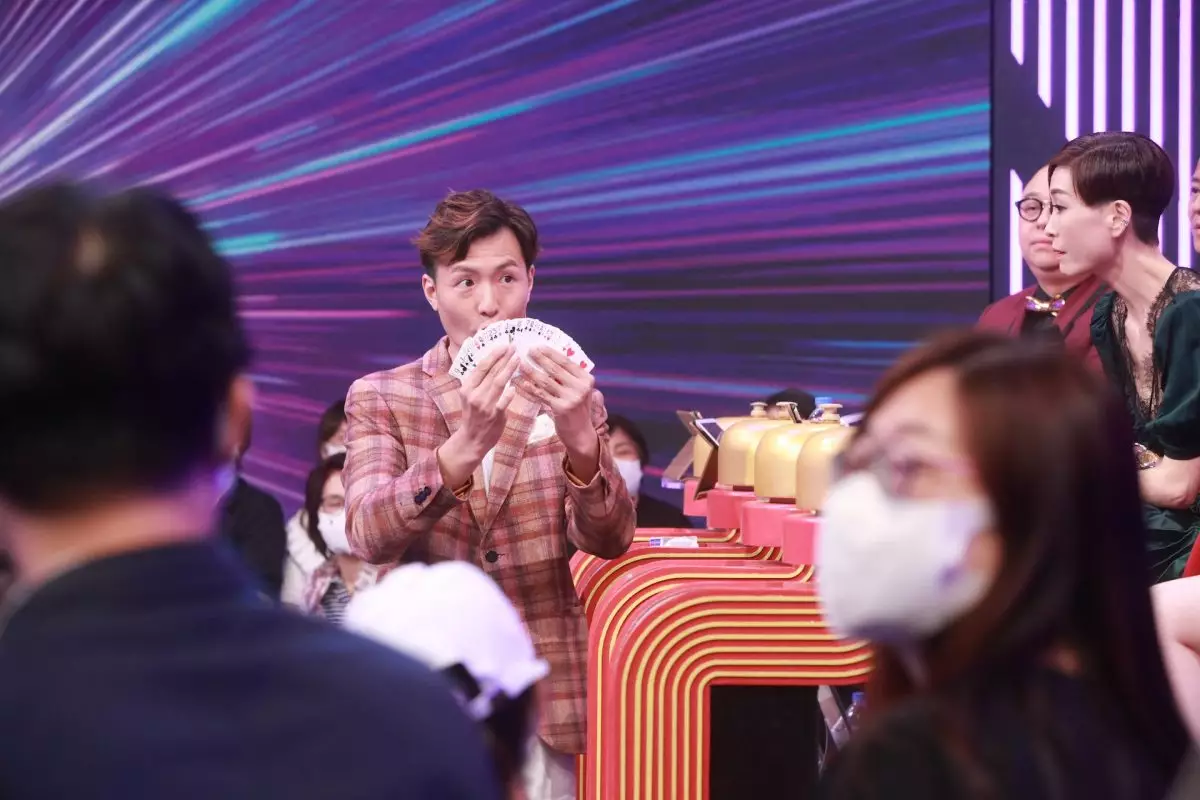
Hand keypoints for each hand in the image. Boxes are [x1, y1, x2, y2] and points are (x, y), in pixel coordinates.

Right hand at [459, 344, 519, 452]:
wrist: (472, 439)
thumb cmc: (473, 416)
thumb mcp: (469, 396)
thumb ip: (477, 382)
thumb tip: (489, 363)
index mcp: (467, 388)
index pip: (481, 367)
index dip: (493, 355)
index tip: (503, 346)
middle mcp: (474, 394)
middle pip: (491, 372)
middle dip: (504, 358)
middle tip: (514, 346)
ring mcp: (484, 405)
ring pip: (498, 383)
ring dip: (508, 369)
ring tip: (517, 358)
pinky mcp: (494, 416)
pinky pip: (502, 402)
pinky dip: (508, 394)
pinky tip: (514, 387)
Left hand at [528, 347, 598, 478]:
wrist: (580, 433)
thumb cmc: (577, 410)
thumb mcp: (579, 391)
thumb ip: (569, 377)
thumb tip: (549, 358)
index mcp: (586, 379)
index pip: (566, 362)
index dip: (550, 353)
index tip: (538, 346)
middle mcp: (580, 387)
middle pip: (555, 369)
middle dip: (540, 359)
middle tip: (527, 351)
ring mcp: (571, 398)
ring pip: (546, 381)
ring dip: (531, 371)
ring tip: (521, 365)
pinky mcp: (560, 408)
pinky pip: (541, 394)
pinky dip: (530, 387)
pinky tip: (521, 382)